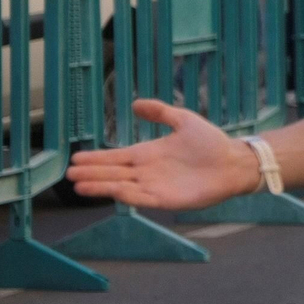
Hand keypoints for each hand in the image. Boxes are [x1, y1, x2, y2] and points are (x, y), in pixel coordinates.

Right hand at [66, 99, 259, 209]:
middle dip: (91, 174)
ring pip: (121, 187)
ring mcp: (155, 186)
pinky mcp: (166, 200)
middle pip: (113, 173)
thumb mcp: (183, 120)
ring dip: (101, 187)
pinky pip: (142, 198)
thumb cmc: (211, 142)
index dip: (97, 158)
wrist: (234, 161)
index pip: (116, 157)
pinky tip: (112, 191)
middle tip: (69, 174)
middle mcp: (148, 171)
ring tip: (79, 185)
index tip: (76, 158)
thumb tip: (135, 104)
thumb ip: (160, 112)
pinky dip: (126, 195)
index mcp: (149, 153)